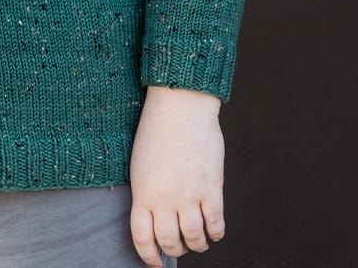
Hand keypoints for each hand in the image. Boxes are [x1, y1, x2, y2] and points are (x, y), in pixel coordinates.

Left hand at [129, 86, 224, 265]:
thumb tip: (155, 216)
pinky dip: (216, 233)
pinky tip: (214, 231)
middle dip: (174, 250)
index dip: (149, 256)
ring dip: (197, 245)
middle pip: (170, 242)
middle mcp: (164, 198)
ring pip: (194, 238)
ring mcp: (189, 194)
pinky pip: (216, 223)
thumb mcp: (140, 163)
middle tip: (179, 247)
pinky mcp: (211, 187)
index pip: (142, 238)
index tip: (155, 263)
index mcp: (143, 192)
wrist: (179, 104)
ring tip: (198, 241)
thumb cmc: (157, 129)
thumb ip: (147, 191)